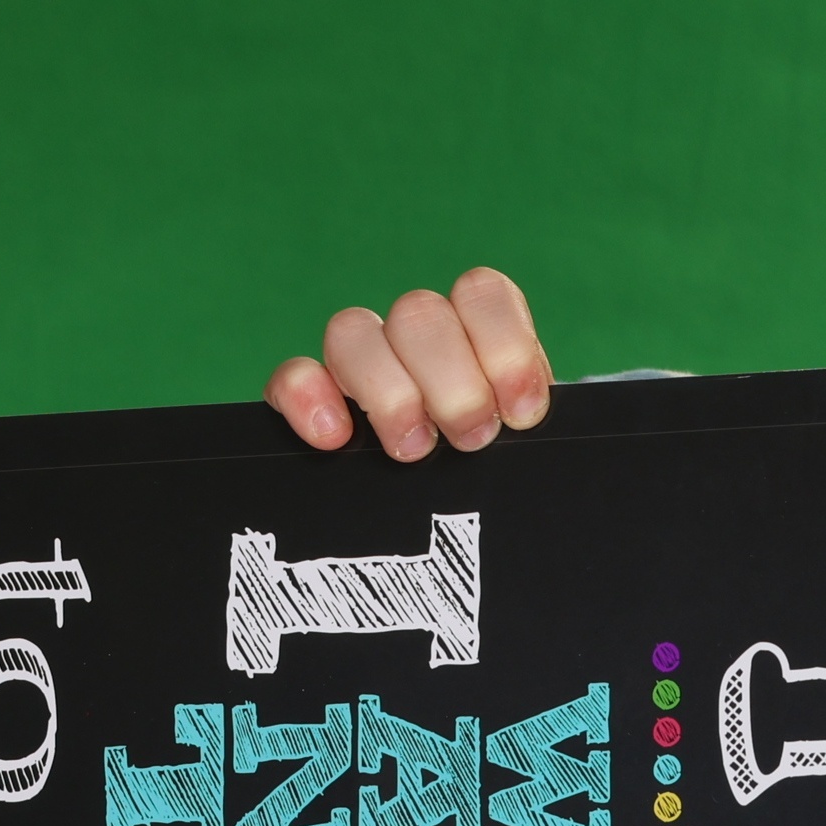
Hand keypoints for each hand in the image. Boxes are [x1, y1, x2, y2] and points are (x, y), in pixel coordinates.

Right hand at [265, 265, 552, 460]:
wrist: (452, 531)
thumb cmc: (498, 475)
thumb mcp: (530, 449)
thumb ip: (529, 422)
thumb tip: (533, 422)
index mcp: (476, 338)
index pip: (481, 293)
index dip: (503, 345)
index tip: (521, 411)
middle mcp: (415, 340)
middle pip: (418, 313)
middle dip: (453, 383)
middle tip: (472, 438)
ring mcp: (358, 365)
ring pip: (352, 332)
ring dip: (389, 393)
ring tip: (413, 448)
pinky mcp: (309, 401)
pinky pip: (292, 376)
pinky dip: (309, 398)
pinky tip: (336, 438)